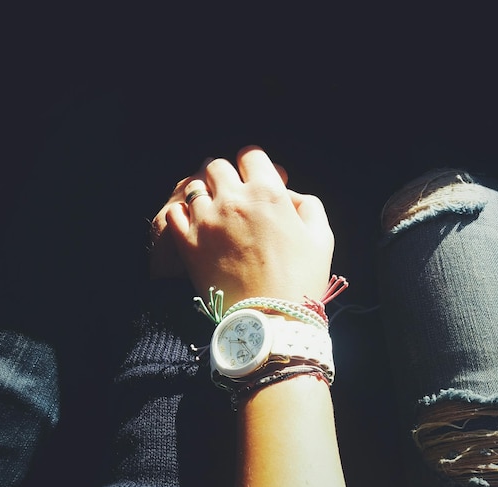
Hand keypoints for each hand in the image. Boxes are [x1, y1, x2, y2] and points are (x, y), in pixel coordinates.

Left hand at [160, 146, 333, 308]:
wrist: (270, 320)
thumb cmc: (301, 279)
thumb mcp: (322, 237)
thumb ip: (308, 205)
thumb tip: (289, 194)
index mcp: (267, 193)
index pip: (250, 154)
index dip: (253, 163)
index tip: (253, 175)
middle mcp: (233, 199)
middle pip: (217, 166)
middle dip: (226, 175)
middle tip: (233, 193)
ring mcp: (207, 220)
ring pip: (193, 187)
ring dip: (204, 194)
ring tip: (213, 210)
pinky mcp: (187, 243)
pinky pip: (175, 213)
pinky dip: (183, 214)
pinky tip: (195, 223)